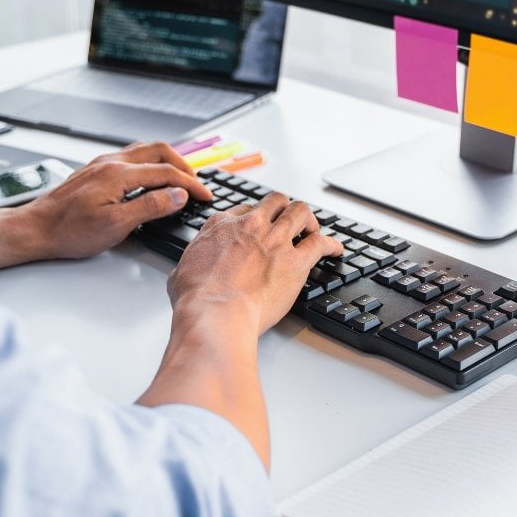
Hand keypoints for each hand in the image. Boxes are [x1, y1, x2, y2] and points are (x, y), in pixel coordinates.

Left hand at [16, 141, 213, 260]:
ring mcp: (101, 163)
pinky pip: (130, 156)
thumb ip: (150, 206)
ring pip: (144, 150)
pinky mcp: (95, 169)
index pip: (166, 172)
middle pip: (159, 150)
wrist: (34, 229)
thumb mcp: (116, 225)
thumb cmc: (69, 231)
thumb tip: (178, 195)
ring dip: (166, 160)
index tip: (204, 196)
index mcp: (119, 174)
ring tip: (178, 178)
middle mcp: (111, 162)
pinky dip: (149, 163)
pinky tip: (150, 178)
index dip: (190, 184)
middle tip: (195, 184)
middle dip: (182, 165)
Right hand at [167, 194, 344, 335]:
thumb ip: (192, 262)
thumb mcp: (180, 271)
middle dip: (284, 209)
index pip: (245, 210)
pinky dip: (331, 245)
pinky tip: (335, 250)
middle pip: (275, 202)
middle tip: (290, 221)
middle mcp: (251, 226)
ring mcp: (276, 240)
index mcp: (222, 225)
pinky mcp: (296, 261)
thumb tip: (190, 269)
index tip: (260, 228)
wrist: (215, 314)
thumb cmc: (197, 299)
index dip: (255, 218)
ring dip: (309, 220)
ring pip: (301, 212)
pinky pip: (321, 243)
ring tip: (313, 229)